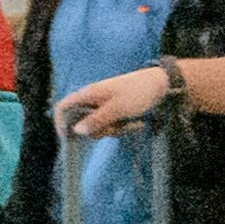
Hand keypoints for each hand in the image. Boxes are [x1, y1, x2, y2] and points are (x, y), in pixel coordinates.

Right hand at [60, 65, 176, 138]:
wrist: (163, 85)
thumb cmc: (139, 93)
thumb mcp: (117, 109)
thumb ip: (96, 120)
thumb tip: (76, 131)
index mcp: (88, 94)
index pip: (63, 107)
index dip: (60, 122)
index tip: (69, 138)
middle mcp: (93, 99)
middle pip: (82, 122)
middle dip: (98, 130)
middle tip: (115, 129)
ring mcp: (104, 106)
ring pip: (98, 126)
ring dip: (114, 130)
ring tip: (130, 124)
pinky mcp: (116, 111)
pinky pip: (112, 125)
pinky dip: (122, 127)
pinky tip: (137, 124)